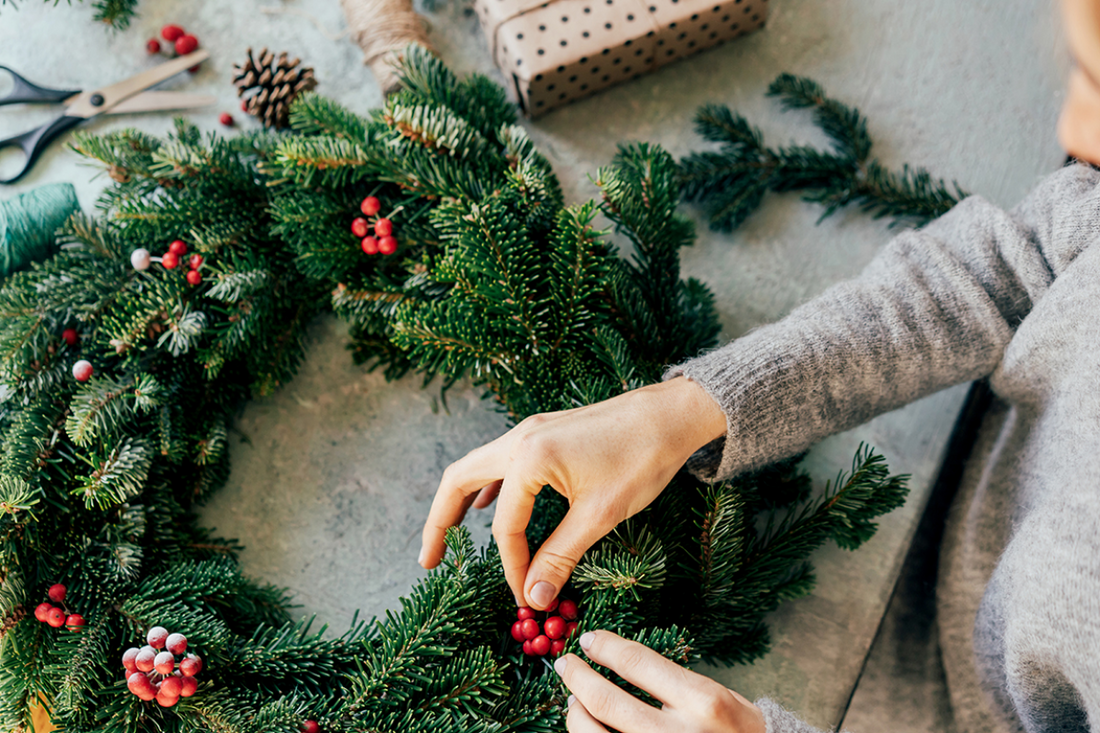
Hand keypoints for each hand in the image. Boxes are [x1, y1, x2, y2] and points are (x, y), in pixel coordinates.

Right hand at [418, 377, 725, 607]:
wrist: (671, 414)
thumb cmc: (640, 459)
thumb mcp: (600, 514)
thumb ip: (560, 555)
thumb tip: (534, 595)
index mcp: (529, 458)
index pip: (505, 526)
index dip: (512, 567)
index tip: (526, 596)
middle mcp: (519, 438)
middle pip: (459, 481)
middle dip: (439, 522)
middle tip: (428, 561)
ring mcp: (530, 431)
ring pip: (477, 467)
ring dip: (459, 501)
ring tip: (448, 535)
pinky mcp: (544, 432)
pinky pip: (501, 461)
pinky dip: (488, 487)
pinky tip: (490, 507)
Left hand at [555, 629, 765, 732]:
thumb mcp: (720, 698)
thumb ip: (675, 683)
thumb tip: (619, 661)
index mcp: (702, 701)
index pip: (638, 662)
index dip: (605, 647)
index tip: (589, 640)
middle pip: (605, 699)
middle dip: (577, 676)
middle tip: (565, 663)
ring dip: (575, 713)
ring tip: (573, 701)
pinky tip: (588, 728)